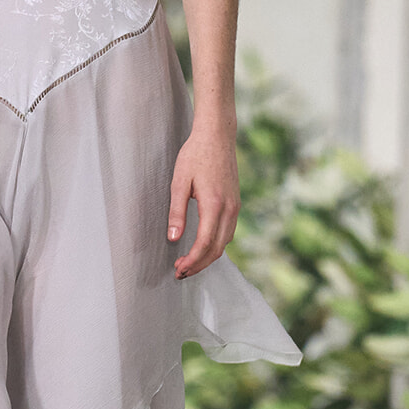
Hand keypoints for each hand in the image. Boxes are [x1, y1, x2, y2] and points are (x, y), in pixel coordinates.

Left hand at [167, 127, 239, 278]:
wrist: (218, 136)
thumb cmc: (195, 155)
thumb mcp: (179, 182)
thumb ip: (176, 212)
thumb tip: (173, 238)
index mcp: (214, 204)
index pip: (204, 243)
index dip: (192, 261)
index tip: (178, 270)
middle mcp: (229, 209)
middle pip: (217, 249)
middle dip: (198, 265)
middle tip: (180, 272)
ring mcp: (235, 207)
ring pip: (225, 243)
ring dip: (207, 257)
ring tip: (188, 264)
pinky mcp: (236, 204)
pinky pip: (228, 233)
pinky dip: (216, 245)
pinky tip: (202, 247)